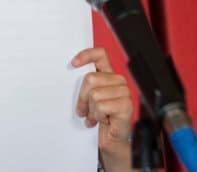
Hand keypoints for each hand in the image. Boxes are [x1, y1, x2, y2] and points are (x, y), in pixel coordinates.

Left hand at [72, 47, 133, 169]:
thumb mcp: (88, 99)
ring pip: (95, 94)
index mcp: (108, 76)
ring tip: (95, 116)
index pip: (100, 55)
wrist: (112, 141)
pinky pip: (101, 106)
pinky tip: (103, 121)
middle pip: (90, 78)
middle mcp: (118, 82)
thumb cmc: (100, 119)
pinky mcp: (126, 106)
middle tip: (84, 109)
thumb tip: (70, 73)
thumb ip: (85, 85)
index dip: (86, 55)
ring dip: (91, 109)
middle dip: (82, 97)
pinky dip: (97, 116)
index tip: (73, 63)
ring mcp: (124, 93)